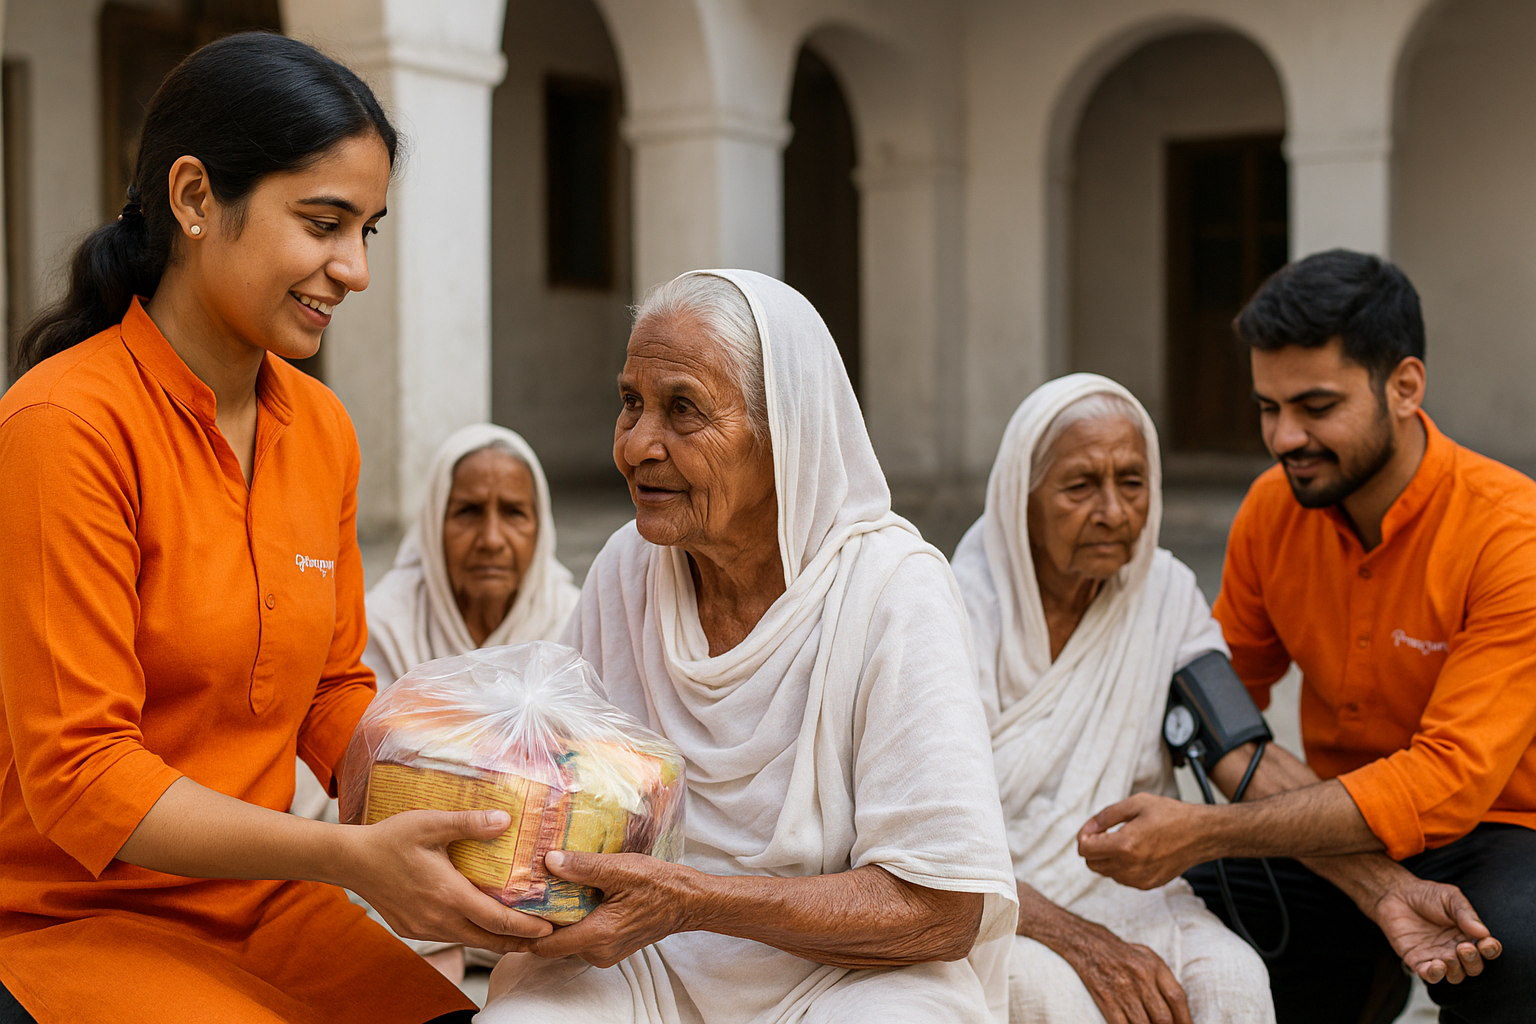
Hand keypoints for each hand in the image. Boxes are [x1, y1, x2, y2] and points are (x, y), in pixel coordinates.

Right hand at [342, 808, 552, 952]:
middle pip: (488, 939)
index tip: (550, 928)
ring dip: (495, 939)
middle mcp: (438, 919)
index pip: (497, 920)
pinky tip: (480, 924)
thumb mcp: (431, 823)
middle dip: (519, 940)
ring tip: (521, 934)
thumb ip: (469, 823)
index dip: (526, 927)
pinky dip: (471, 934)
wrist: (351, 860)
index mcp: (448, 895)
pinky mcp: (412, 930)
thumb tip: (506, 820)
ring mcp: (424, 928)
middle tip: (546, 938)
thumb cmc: (391, 838)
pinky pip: (449, 936)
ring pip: (469, 941)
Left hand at [528, 851, 698, 966]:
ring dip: (558, 921)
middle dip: (538, 923)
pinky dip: (575, 921)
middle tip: (523, 894)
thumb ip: (583, 867)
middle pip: (554, 944)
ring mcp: (607, 951)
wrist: (689, 901)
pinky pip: (584, 938)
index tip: (508, 910)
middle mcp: (599, 951)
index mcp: (598, 935)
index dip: (523, 932)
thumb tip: (549, 860)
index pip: (545, 946)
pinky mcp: (614, 946)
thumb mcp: (620, 869)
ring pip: (569, 941)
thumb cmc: (659, 884)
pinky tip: (572, 897)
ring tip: (545, 892)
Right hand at [1056, 925, 1192, 1023]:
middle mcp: (1140, 977)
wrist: (1088, 944)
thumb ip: (1165, 980)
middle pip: (1163, 1016)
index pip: (1177, 998)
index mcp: (1154, 966)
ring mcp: (1121, 989)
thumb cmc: (1124, 954)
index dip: (1186, 1019)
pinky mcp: (1105, 999)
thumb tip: (1179, 1011)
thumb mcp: (1148, 957)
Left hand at [1078, 794, 1210, 889]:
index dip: (1084, 835)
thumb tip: (1088, 828)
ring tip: (1125, 839)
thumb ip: (1106, 815)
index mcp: (1125, 846)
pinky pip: (1121, 878)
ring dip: (1107, 856)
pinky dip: (1121, 865)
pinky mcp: (1148, 885)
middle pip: (1091, 863)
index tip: (1094, 827)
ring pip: (1105, 872)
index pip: (1085, 849)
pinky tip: (1136, 851)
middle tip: (1106, 831)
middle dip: (1093, 846)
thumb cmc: (1171, 815)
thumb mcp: (1136, 803)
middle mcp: (1130, 867)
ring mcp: (1139, 879)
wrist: (1201, 835)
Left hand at [1367, 876, 1500, 984]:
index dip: (1491, 950)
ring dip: (1456, 970)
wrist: (1396, 894)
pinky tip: (1436, 965)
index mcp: (1468, 935)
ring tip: (1449, 956)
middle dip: (1473, 961)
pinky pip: (1430, 976)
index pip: (1487, 950)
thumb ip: (1465, 914)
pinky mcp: (1417, 961)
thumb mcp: (1450, 898)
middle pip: (1474, 967)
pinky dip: (1435, 975)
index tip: (1486, 943)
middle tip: (1463, 947)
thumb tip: (1484, 933)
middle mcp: (1456, 949)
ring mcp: (1437, 957)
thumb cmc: (1426, 896)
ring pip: (1455, 975)